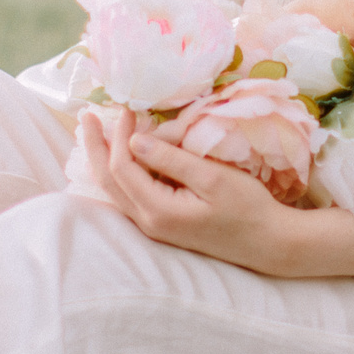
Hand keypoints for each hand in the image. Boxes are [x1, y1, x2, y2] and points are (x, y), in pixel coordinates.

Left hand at [75, 110, 293, 272]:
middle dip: (95, 147)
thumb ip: (172, 159)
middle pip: (108, 181)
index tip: (128, 109)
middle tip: (86, 116)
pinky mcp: (162, 224)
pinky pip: (129, 195)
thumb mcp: (213, 178)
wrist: (267, 244)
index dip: (120, 135)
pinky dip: (120, 172)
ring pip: (115, 190)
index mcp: (158, 211)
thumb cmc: (247, 208)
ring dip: (104, 159)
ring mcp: (154, 226)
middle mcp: (148, 222)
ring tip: (96, 132)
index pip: (123, 167)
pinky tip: (123, 155)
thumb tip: (135, 140)